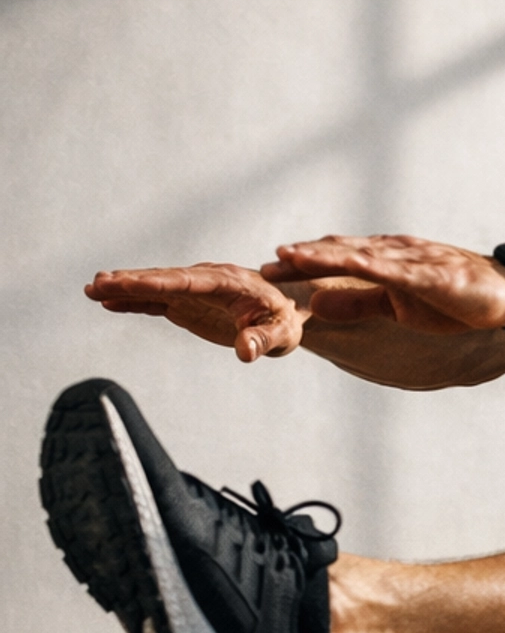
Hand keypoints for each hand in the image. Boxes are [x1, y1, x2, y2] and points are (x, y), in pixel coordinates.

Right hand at [85, 263, 306, 362]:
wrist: (285, 314)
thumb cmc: (285, 321)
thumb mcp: (281, 334)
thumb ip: (262, 340)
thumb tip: (245, 352)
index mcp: (228, 282)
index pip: (188, 281)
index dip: (158, 282)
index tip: (130, 282)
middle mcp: (206, 280)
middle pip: (164, 280)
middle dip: (131, 281)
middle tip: (98, 282)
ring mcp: (194, 291)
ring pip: (155, 287)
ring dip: (125, 287)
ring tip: (92, 288)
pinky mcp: (187, 304)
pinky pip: (156, 301)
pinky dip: (133, 300)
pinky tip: (108, 300)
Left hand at [264, 235, 504, 334]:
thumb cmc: (456, 299)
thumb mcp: (398, 306)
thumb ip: (359, 303)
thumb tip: (318, 305)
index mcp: (386, 262)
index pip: (337, 260)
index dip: (303, 265)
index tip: (270, 271)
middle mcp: (395, 254)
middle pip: (341, 253)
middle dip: (304, 258)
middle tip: (268, 264)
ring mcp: (414, 262)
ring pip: (363, 255)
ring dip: (328, 255)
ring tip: (295, 257)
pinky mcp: (434, 275)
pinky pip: (399, 269)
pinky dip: (373, 265)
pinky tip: (351, 263)